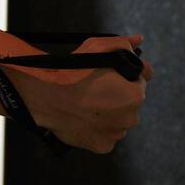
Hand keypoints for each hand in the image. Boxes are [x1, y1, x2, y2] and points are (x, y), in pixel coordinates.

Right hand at [12, 35, 151, 153]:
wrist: (44, 96)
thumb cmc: (71, 71)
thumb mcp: (97, 47)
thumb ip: (122, 44)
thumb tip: (138, 39)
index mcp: (135, 94)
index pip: (139, 82)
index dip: (122, 77)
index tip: (106, 76)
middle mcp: (132, 117)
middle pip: (128, 104)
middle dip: (116, 96)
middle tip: (92, 89)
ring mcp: (117, 134)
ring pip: (118, 121)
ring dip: (108, 114)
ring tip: (84, 104)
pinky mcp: (103, 146)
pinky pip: (105, 136)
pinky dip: (97, 128)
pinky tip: (82, 118)